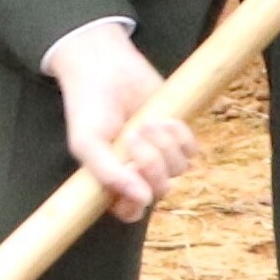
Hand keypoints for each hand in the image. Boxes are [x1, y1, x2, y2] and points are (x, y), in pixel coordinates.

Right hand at [48, 25, 196, 220]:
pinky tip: (163, 117)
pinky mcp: (177, 136)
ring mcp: (159, 155)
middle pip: (159, 189)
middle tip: (133, 135)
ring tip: (145, 121)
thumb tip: (143, 200)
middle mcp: (136, 172)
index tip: (132, 177)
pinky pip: (192, 150)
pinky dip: (180, 134)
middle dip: (150, 162)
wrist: (106, 67)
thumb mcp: (87, 143)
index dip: (136, 201)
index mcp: (111, 181)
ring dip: (163, 143)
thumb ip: (108, 174)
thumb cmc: (89, 106)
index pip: (131, 212)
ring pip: (178, 169)